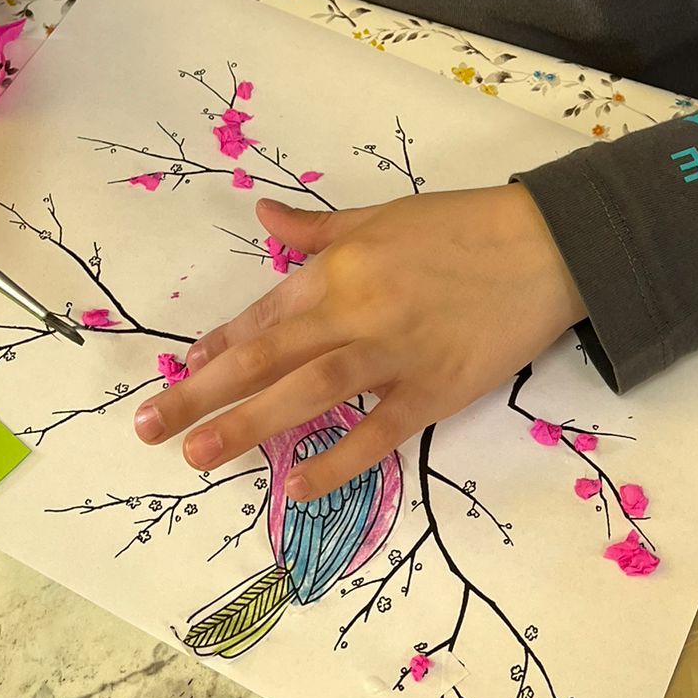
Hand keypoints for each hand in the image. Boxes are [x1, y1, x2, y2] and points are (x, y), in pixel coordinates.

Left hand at [133, 184, 586, 498]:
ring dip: (247, 425)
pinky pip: (377, 432)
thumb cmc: (464, 226)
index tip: (180, 371)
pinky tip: (296, 484)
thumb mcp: (382, 214)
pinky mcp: (435, 391)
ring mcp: (394, 353)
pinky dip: (336, 459)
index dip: (216, 346)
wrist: (548, 245)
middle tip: (149, 427)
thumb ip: (315, 227)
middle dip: (202, 392)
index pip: (263, 312)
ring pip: (307, 393)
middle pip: (266, 357)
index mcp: (340, 265)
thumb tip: (259, 213)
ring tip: (197, 457)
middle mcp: (355, 308)